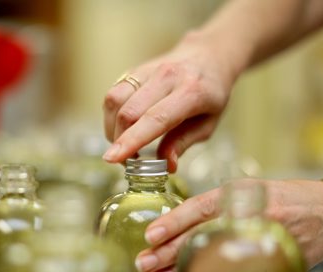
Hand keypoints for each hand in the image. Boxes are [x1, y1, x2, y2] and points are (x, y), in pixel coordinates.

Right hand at [102, 33, 237, 171]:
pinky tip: (122, 127)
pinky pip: (113, 94)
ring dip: (112, 129)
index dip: (131, 140)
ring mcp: (147, 70)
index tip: (112, 158)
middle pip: (128, 111)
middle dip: (119, 141)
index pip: (155, 118)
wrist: (208, 55)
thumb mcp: (209, 123)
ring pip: (114, 101)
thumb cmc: (211, 93)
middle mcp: (166, 76)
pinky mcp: (134, 70)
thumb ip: (184, 142)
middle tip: (126, 160)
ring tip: (124, 144)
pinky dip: (112, 116)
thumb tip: (168, 165)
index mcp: (191, 92)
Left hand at [135, 179, 322, 271]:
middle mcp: (247, 215)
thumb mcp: (248, 192)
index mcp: (239, 194)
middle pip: (201, 235)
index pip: (200, 208)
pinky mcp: (270, 257)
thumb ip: (218, 207)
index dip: (174, 222)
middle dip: (170, 252)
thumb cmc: (285, 200)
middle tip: (145, 263)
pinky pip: (236, 269)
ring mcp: (259, 238)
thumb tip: (180, 226)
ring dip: (183, 268)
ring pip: (214, 255)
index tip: (151, 236)